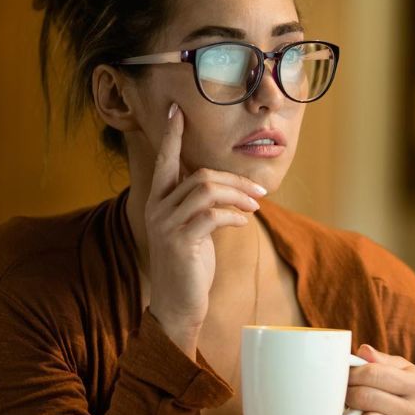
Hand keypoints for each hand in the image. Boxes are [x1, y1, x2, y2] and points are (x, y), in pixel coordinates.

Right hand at [141, 104, 266, 353]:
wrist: (178, 303)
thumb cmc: (189, 264)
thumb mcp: (192, 229)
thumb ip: (201, 205)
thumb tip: (230, 187)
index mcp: (158, 200)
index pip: (164, 160)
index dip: (172, 136)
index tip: (176, 111)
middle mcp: (157, 208)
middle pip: (199, 175)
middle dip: (234, 180)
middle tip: (258, 190)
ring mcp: (166, 224)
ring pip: (207, 191)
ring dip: (238, 196)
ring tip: (255, 206)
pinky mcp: (181, 242)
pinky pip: (213, 215)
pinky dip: (234, 215)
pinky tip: (243, 222)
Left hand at [344, 344, 414, 414]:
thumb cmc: (408, 394)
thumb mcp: (403, 372)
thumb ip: (381, 361)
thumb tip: (362, 351)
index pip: (374, 373)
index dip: (353, 373)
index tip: (346, 374)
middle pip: (366, 397)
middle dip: (348, 393)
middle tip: (345, 391)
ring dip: (353, 413)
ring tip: (355, 407)